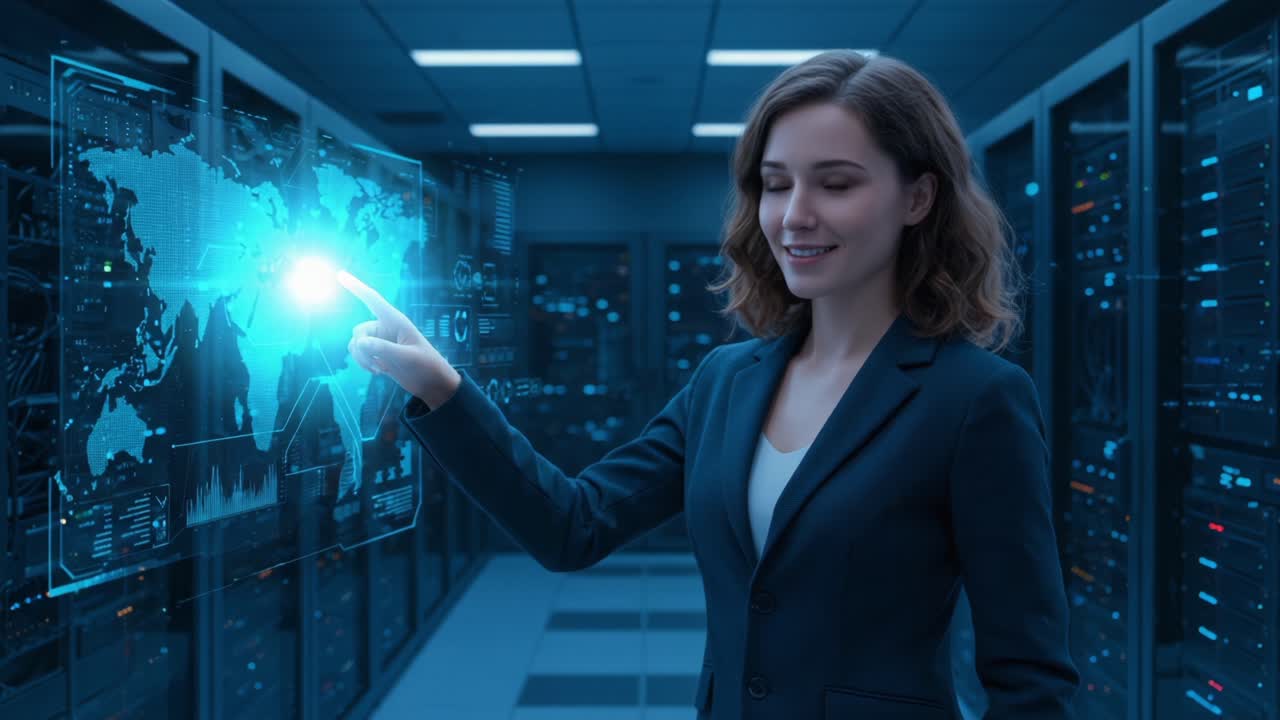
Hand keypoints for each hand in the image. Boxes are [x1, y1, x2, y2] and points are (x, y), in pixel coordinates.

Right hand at [337, 270, 460, 407]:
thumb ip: (384, 349)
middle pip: (359, 331)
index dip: (356, 287)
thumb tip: (359, 342)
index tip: (340, 274)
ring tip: (377, 371)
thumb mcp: (407, 358)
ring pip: (356, 343)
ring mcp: (381, 340)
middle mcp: (386, 327)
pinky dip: (363, 363)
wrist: (432, 383)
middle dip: (361, 349)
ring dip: (361, 359)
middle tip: (374, 365)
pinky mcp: (378, 353)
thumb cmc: (426, 366)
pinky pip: (359, 353)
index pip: (372, 300)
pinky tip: (380, 372)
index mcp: (396, 321)